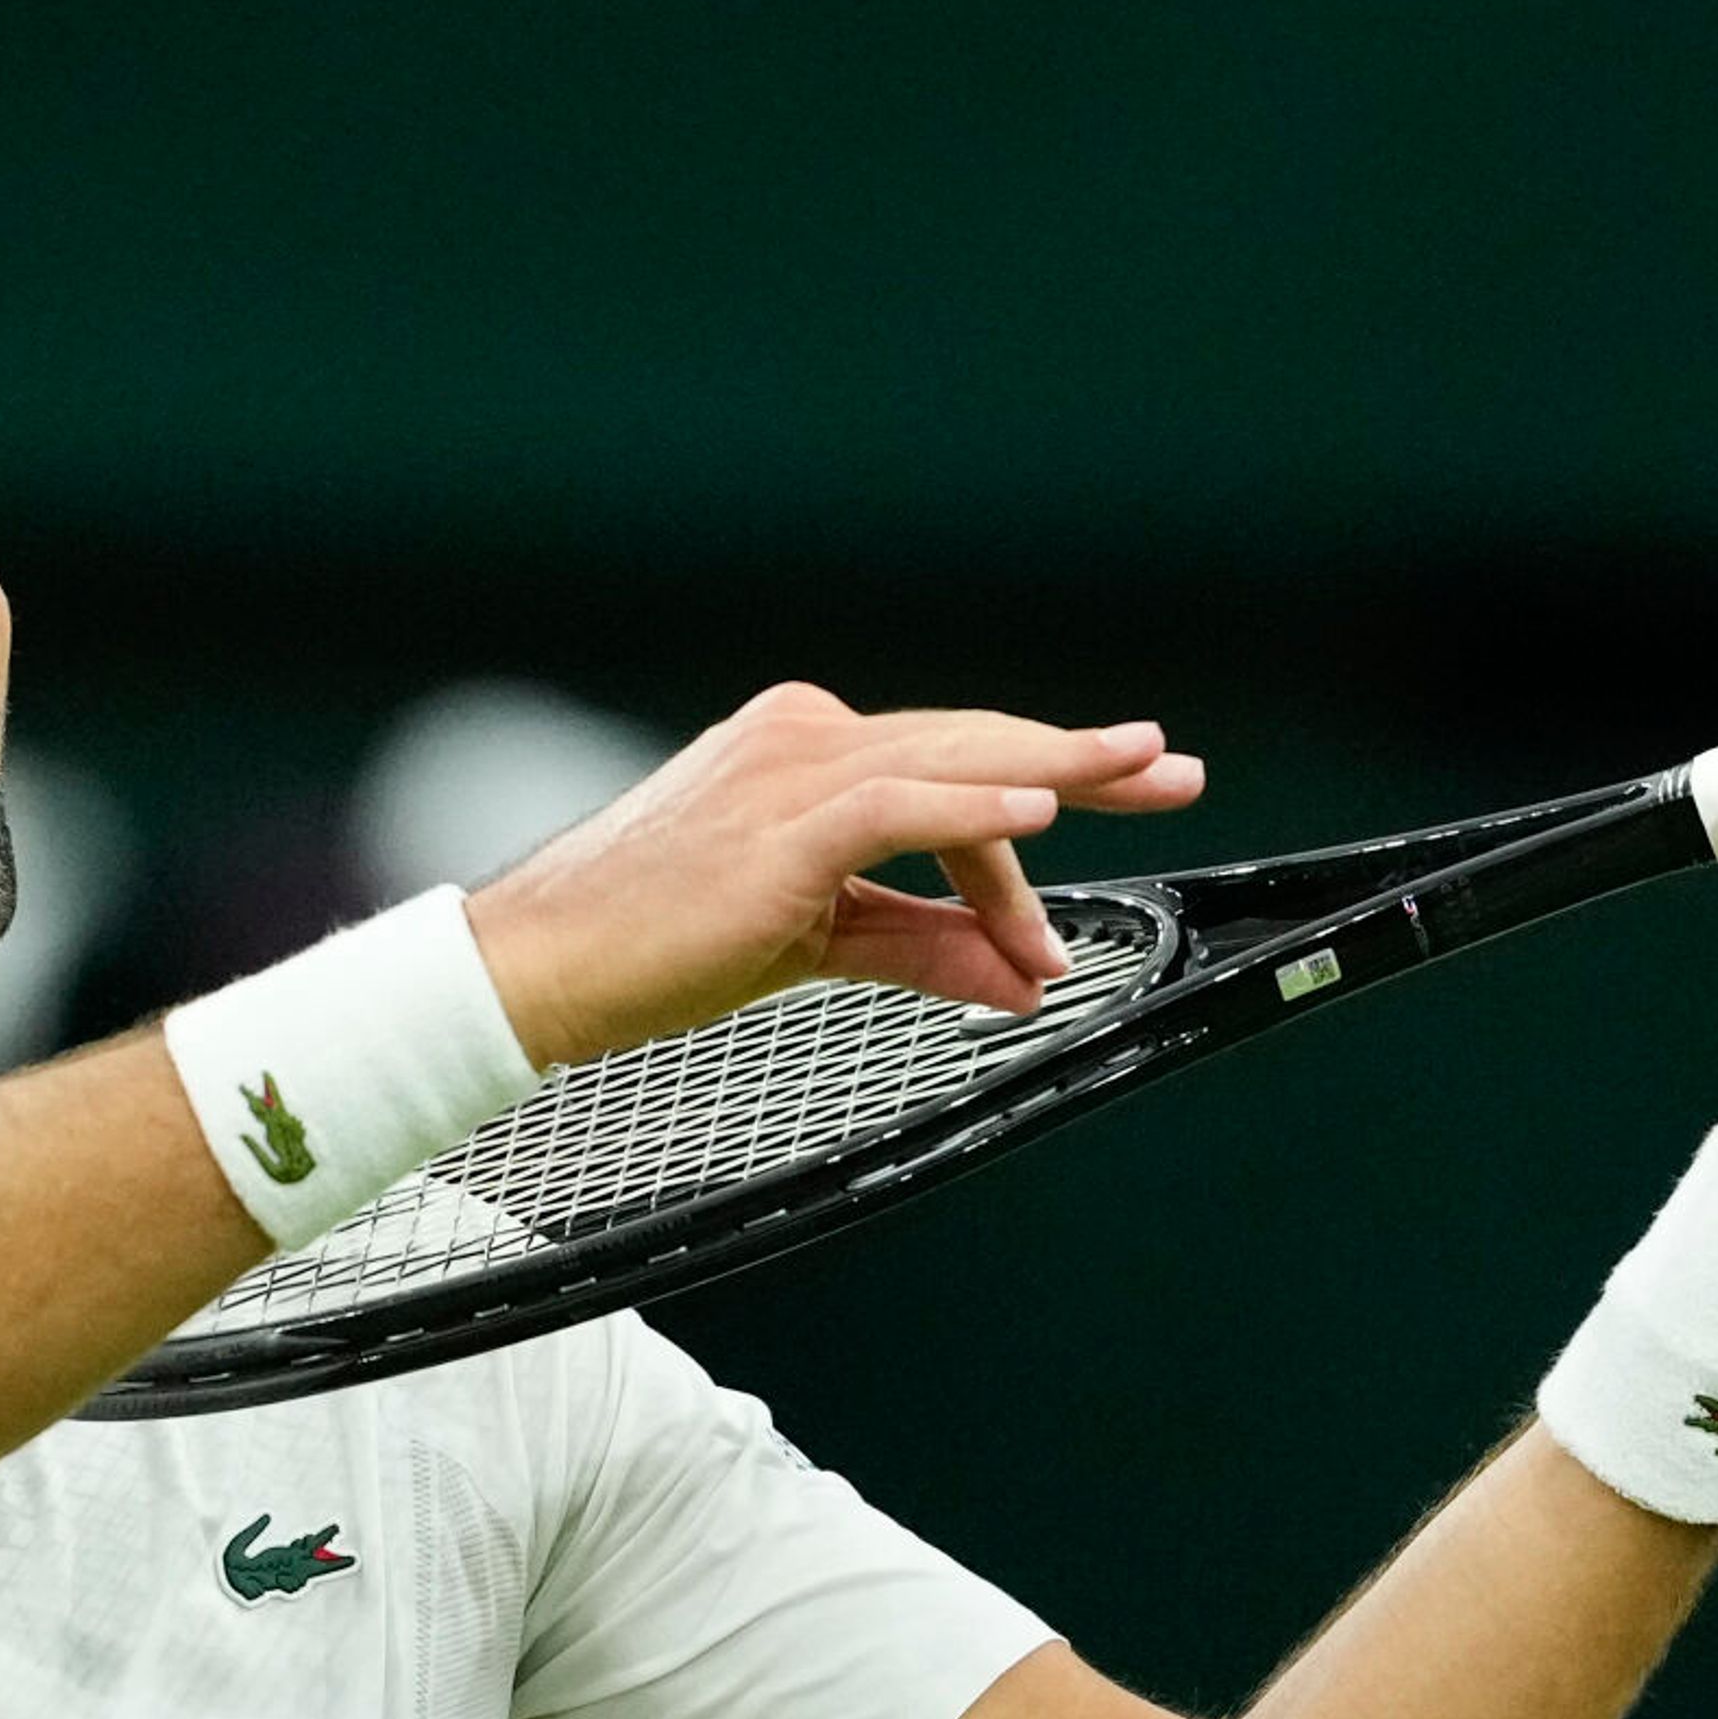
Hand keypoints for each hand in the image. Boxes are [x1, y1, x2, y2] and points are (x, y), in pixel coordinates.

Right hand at [462, 681, 1204, 1069]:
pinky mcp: (779, 826)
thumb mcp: (816, 944)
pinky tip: (1039, 818)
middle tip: (1174, 769)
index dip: (1041, 792)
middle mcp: (803, 741)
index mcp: (806, 756)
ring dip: (1054, 775)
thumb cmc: (655, 949)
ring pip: (950, 762)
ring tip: (1140, 774)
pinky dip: (973, 813)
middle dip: (1081, 763)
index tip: (1124, 799)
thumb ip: (922, 947)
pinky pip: (897, 807)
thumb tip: (1022, 977)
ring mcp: (789, 773)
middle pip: (971, 746)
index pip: (950, 769)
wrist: (543, 968)